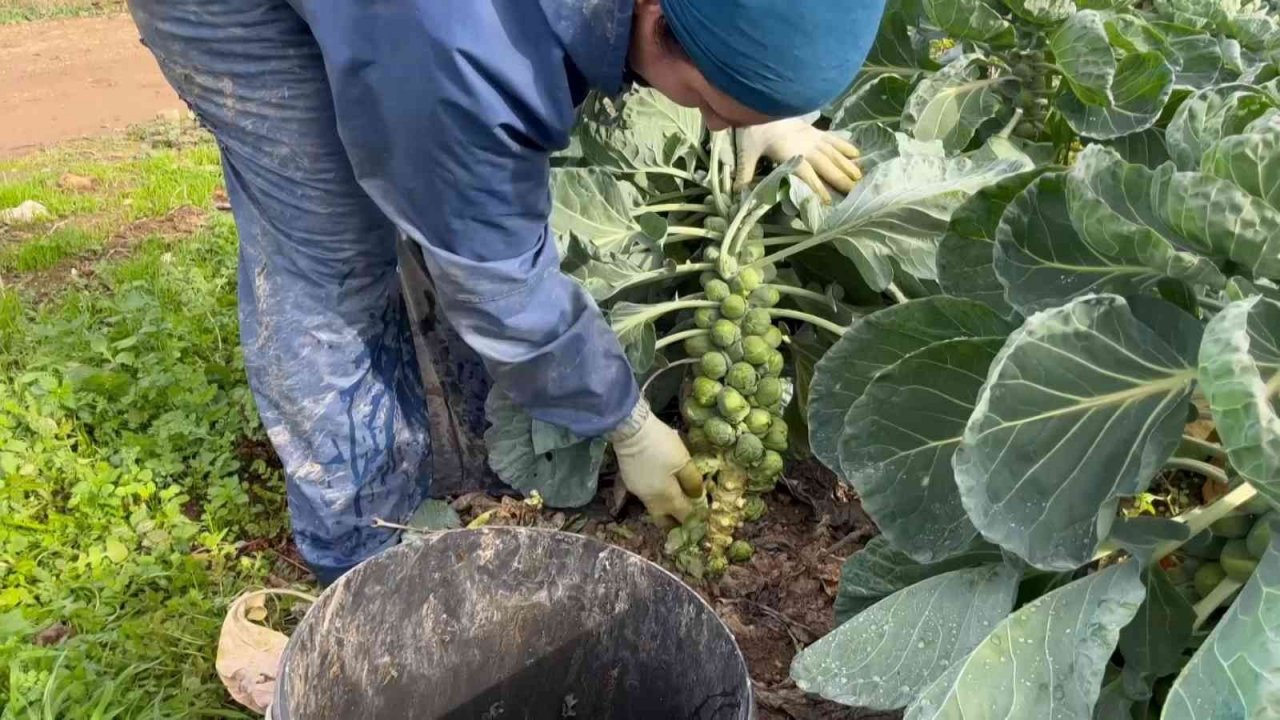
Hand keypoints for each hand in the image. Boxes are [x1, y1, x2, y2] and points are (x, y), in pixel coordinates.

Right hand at [608, 400, 702, 523]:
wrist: (630, 430)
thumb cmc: (661, 445)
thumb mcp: (684, 461)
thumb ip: (692, 481)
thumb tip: (697, 496)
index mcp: (667, 498)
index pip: (683, 517)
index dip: (695, 519)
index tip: (702, 517)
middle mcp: (651, 501)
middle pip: (663, 521)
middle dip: (675, 523)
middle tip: (686, 518)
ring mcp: (638, 492)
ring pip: (654, 509)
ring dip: (665, 509)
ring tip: (676, 499)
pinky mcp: (630, 482)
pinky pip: (647, 497)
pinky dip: (656, 496)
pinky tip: (661, 484)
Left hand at [735, 117, 861, 202]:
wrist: (760, 99)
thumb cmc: (754, 128)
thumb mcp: (746, 151)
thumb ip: (745, 172)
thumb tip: (738, 191)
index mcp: (790, 152)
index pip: (806, 173)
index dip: (817, 187)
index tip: (828, 200)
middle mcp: (805, 145)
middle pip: (826, 164)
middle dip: (839, 178)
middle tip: (853, 191)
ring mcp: (812, 136)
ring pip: (833, 152)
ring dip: (846, 164)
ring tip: (858, 177)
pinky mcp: (814, 130)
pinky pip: (832, 139)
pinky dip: (845, 146)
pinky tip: (856, 153)